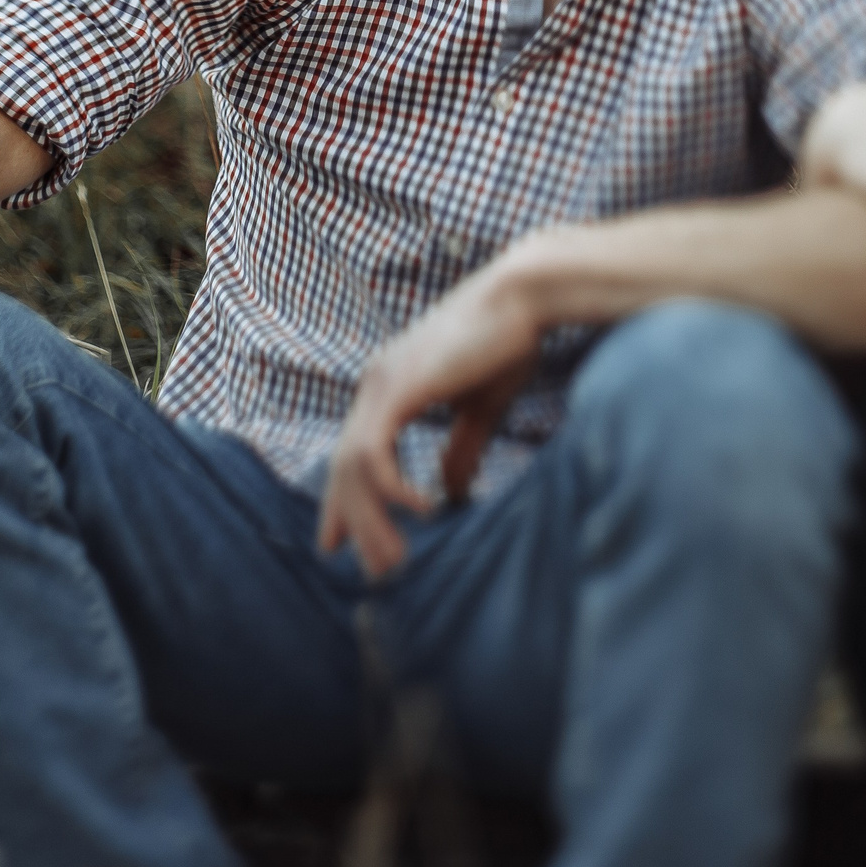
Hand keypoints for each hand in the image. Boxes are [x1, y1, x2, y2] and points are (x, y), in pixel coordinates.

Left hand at [319, 258, 543, 577]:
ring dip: (371, 520)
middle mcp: (376, 383)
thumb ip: (462, 447)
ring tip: (394, 559)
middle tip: (373, 570)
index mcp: (391, 384)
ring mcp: (382, 384)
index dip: (344, 501)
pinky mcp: (398, 389)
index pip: (353, 452)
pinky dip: (392, 491)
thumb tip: (450, 491)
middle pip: (344, 467)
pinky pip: (374, 455)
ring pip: (353, 468)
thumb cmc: (510, 341)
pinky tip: (421, 512)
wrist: (524, 296)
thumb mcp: (480, 407)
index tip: (341, 545)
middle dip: (353, 522)